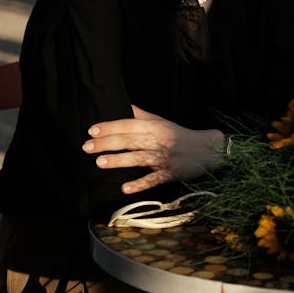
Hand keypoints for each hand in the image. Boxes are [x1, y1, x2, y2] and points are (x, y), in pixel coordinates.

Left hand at [82, 105, 224, 194]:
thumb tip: (123, 104)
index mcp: (155, 127)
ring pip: (138, 158)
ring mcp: (164, 158)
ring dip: (118, 160)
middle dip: (107, 143)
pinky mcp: (170, 174)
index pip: (129, 125)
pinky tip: (125, 188)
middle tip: (86, 147)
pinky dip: (139, 184)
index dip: (110, 127)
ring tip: (99, 162)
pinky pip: (153, 180)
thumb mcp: (161, 122)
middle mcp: (159, 141)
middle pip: (130, 141)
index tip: (91, 131)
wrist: (207, 149)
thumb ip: (141, 115)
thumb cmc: (179, 135)